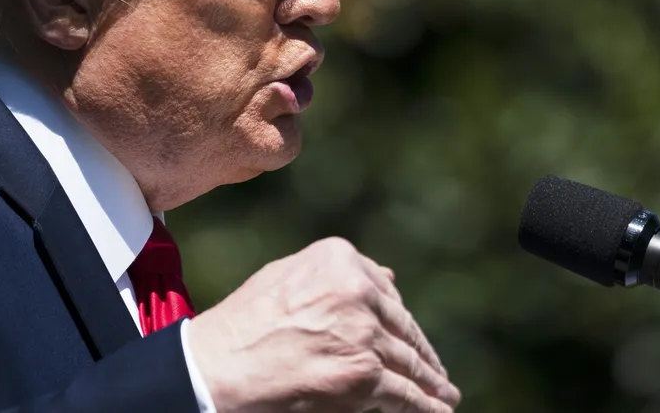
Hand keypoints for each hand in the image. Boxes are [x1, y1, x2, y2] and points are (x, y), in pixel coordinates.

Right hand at [187, 237, 460, 412]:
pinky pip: (404, 393)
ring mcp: (362, 333)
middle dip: (422, 354)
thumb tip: (389, 279)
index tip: (412, 340)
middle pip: (401, 328)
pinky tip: (439, 410)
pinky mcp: (363, 375)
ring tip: (445, 394)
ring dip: (431, 382)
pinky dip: (425, 406)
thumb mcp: (287, 277)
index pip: (386, 294)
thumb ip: (339, 275)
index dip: (401, 323)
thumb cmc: (243, 325)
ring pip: (408, 362)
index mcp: (340, 260)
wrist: (214, 368)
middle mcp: (357, 291)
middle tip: (438, 373)